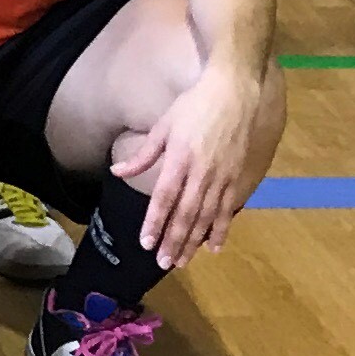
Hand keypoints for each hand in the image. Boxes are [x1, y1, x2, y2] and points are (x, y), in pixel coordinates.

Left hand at [110, 63, 275, 262]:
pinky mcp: (237, 177)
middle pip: (185, 214)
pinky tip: (214, 247)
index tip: (147, 243)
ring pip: (206, 217)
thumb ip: (143, 155)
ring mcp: (221, 177)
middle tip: (164, 263)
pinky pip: (227, 209)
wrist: (234, 92)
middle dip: (173, 240)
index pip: (164, 198)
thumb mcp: (163, 126)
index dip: (155, 222)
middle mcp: (201, 172)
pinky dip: (220, 229)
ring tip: (182, 261)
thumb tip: (118, 172)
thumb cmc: (194, 106)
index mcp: (179, 158)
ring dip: (193, 241)